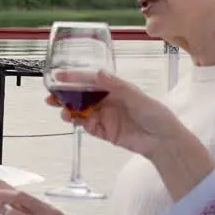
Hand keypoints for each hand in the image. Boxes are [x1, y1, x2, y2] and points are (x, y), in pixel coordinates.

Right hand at [44, 70, 179, 157]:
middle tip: (50, 97)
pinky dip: (81, 124)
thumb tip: (99, 73)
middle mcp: (107, 101)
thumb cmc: (155, 114)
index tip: (59, 76)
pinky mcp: (105, 132)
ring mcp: (105, 117)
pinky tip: (77, 122)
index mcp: (114, 89)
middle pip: (81, 97)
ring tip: (62, 113)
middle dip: (65, 96)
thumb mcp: (136, 96)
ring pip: (81, 112)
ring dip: (69, 112)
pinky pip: (88, 127)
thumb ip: (115, 85)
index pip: (90, 81)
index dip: (74, 78)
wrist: (163, 140)